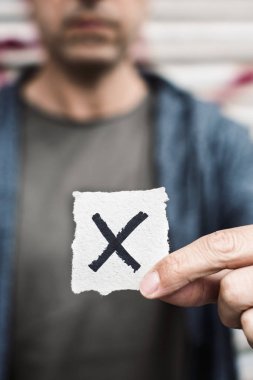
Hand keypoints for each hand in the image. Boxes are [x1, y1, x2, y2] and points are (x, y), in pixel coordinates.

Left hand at [140, 225, 252, 347]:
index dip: (179, 265)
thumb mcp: (242, 262)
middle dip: (223, 299)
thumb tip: (158, 283)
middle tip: (236, 295)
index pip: (218, 245)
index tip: (148, 285)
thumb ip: (204, 272)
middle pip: (230, 288)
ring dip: (240, 317)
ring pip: (242, 316)